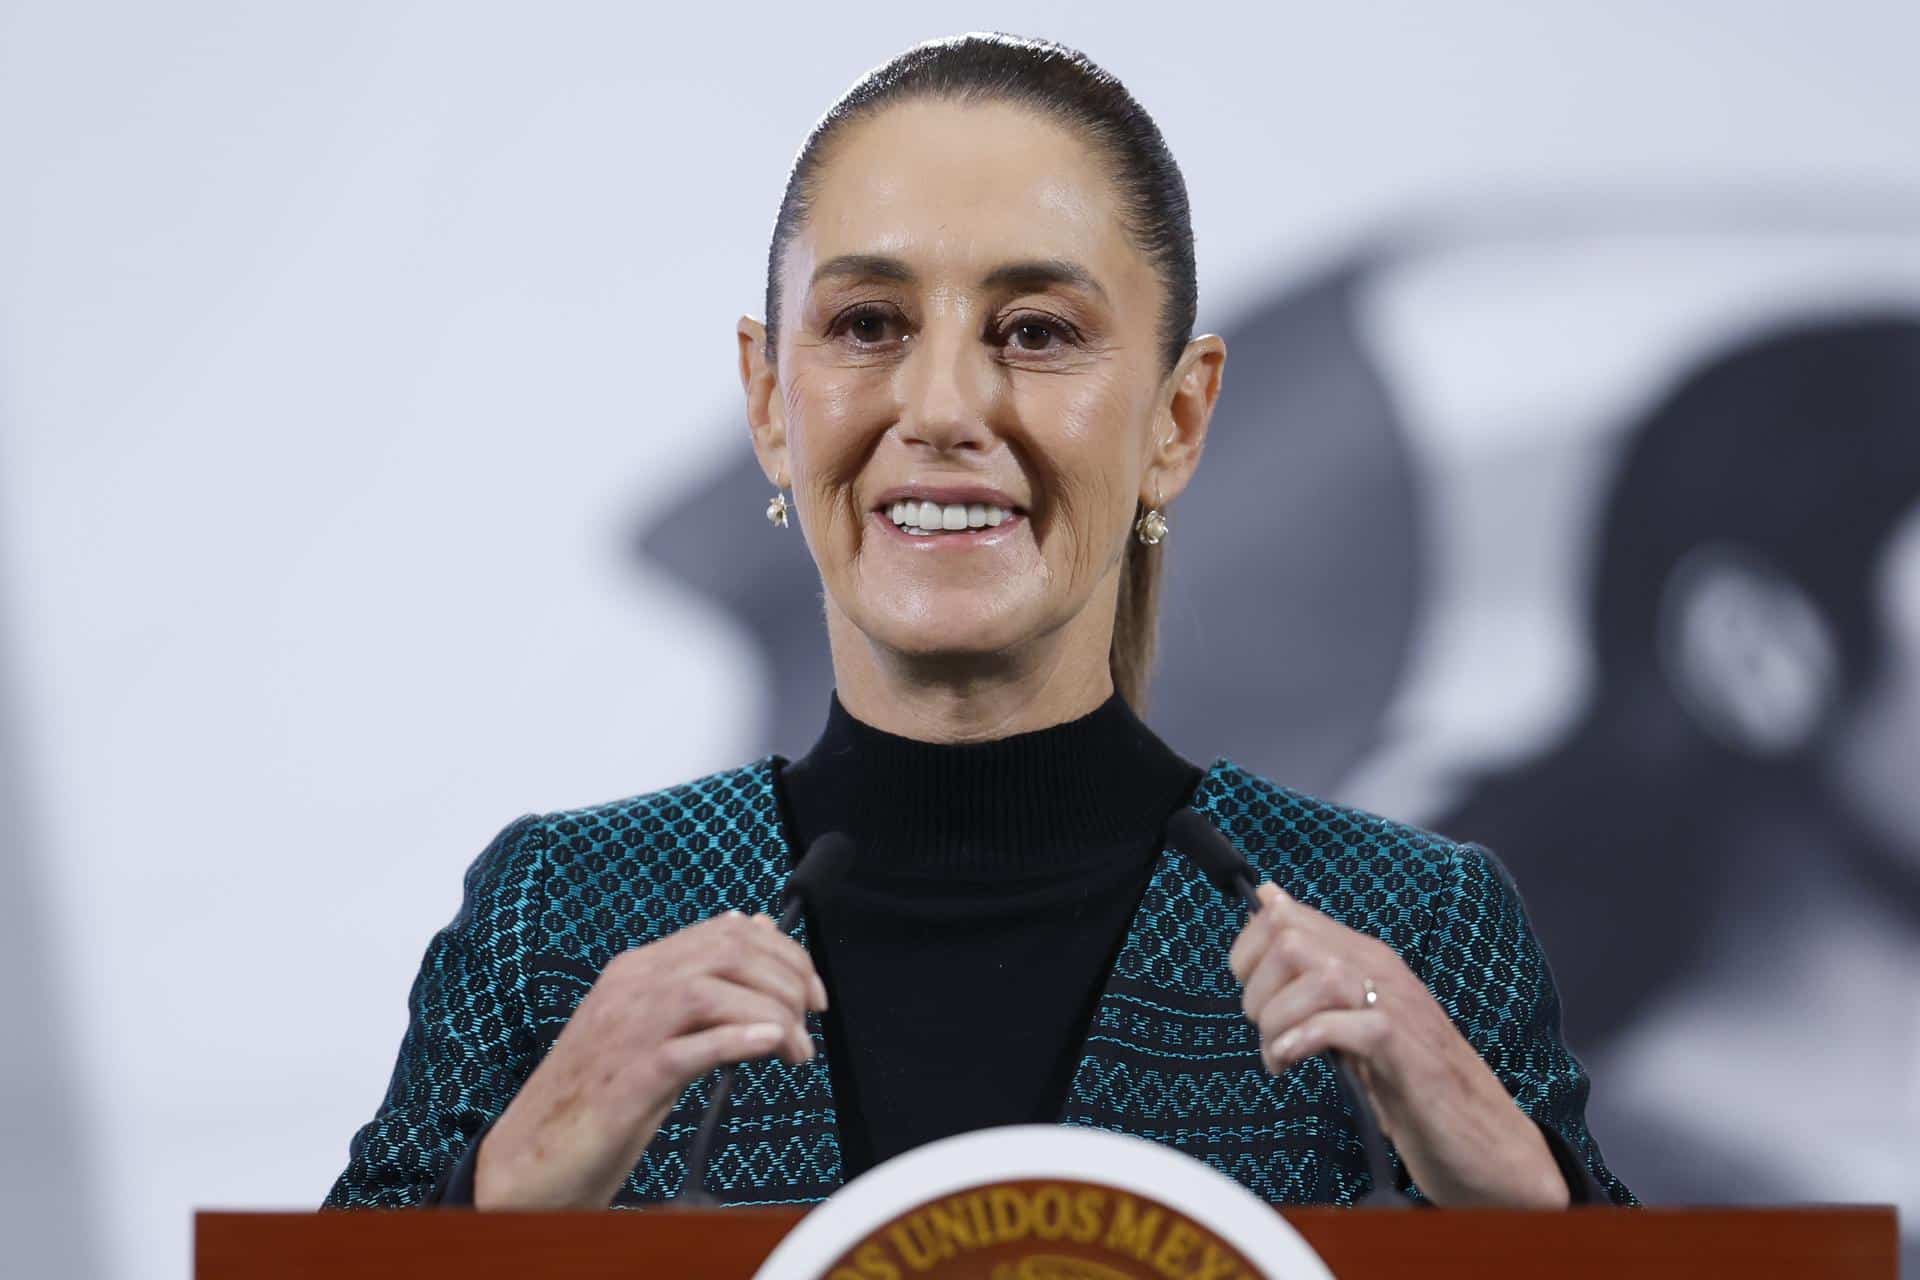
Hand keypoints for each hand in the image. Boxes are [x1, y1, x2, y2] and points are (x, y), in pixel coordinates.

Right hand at [474, 910, 827, 1207]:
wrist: (530, 1157)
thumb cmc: (596, 1097)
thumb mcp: (650, 1030)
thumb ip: (698, 985)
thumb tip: (754, 929)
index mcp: (635, 971)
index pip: (725, 932)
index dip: (783, 954)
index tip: (812, 992)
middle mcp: (630, 988)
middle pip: (728, 952)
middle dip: (787, 979)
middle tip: (811, 1020)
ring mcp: (626, 1031)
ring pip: (715, 990)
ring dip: (774, 1015)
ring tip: (797, 1051)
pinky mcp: (628, 1080)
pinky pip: (693, 1047)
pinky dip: (741, 1039)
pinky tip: (772, 1046)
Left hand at [1227, 882, 1566, 1206]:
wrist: (1478, 1135)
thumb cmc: (1407, 1077)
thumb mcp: (1352, 1016)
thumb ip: (1311, 968)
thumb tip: (1267, 901)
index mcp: (1364, 956)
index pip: (1283, 915)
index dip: (1247, 953)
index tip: (1252, 996)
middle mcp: (1379, 969)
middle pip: (1289, 938)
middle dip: (1257, 989)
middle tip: (1267, 1033)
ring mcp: (1394, 1004)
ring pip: (1313, 974)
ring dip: (1277, 1019)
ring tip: (1279, 1055)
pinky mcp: (1402, 1047)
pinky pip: (1339, 1024)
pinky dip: (1300, 1041)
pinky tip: (1289, 1064)